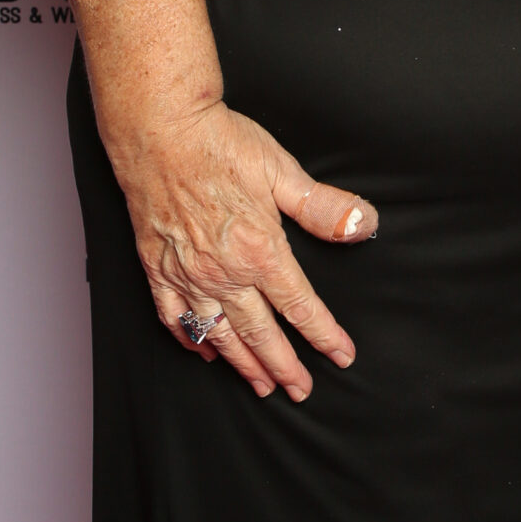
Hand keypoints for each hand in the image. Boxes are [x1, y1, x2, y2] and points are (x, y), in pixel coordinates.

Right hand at [100, 95, 377, 400]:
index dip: (324, 336)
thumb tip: (362, 226)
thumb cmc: (222, 145)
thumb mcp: (283, 172)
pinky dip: (192, 340)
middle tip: (301, 390)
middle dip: (285, 366)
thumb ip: (323, 207)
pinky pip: (174, 319)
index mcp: (260, 251)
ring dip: (243, 364)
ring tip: (262, 385)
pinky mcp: (158, 269)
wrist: (160, 131)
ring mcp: (188, 275)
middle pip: (261, 333)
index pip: (300, 307)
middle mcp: (223, 273)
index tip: (341, 355)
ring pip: (220, 334)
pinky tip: (206, 352)